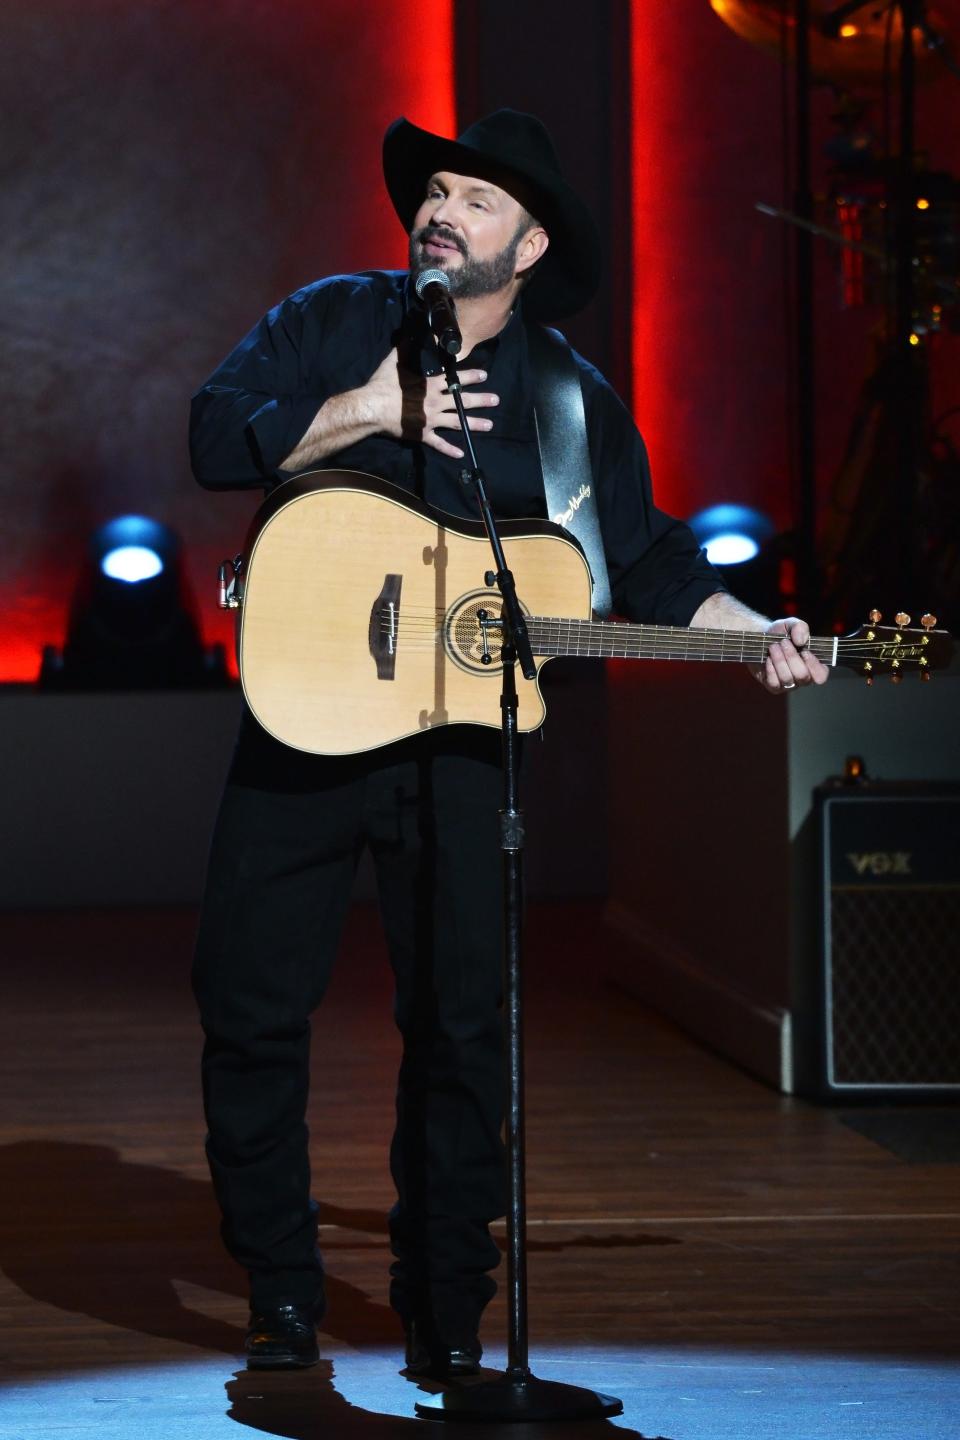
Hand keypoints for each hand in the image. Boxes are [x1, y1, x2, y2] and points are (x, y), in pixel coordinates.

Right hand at [363, 348, 498, 458]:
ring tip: (490, 425)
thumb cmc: (383, 384)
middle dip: (481, 400)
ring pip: (457, 422)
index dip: (471, 377)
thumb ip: (405, 349)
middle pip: (463, 401)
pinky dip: (449, 449)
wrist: (372, 407)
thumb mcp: (394, 362)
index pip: (455, 379)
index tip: (484, 376)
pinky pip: (439, 443)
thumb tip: (409, 334)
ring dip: (475, 424)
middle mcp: (435, 402)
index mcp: (430, 385)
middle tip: (496, 400)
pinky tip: (461, 453)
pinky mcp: (422, 434)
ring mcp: (430, 419)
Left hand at [754, 617, 829, 694]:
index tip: (804, 651)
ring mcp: (789, 684)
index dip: (814, 665)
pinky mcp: (774, 687)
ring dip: (779, 660)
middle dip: (792, 657)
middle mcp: (803, 678)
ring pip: (787, 679)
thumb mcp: (791, 624)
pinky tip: (768, 658)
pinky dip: (771, 669)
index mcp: (813, 665)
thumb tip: (801, 641)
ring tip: (773, 647)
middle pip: (802, 676)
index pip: (821, 676)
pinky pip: (774, 683)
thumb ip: (800, 627)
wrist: (760, 638)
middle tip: (783, 643)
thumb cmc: (781, 633)